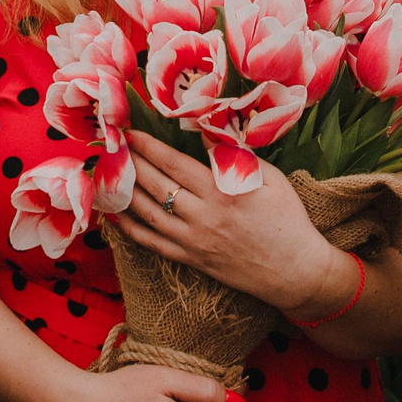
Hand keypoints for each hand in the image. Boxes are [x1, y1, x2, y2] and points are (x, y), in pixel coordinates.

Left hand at [116, 132, 351, 315]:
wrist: (295, 271)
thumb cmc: (288, 219)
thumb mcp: (270, 179)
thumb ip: (235, 157)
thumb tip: (206, 130)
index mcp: (222, 192)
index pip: (173, 164)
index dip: (147, 147)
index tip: (130, 133)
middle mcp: (202, 216)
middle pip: (154, 185)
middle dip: (130, 163)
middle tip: (111, 146)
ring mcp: (194, 241)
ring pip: (147, 213)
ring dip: (123, 193)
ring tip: (106, 175)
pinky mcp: (192, 260)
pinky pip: (154, 244)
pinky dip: (131, 230)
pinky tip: (114, 217)